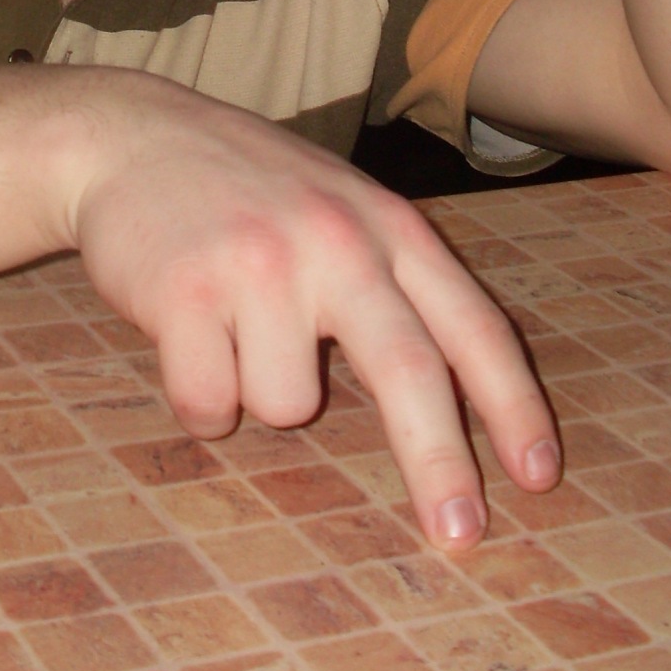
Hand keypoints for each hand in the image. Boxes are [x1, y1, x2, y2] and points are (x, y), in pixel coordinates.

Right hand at [64, 72, 560, 549]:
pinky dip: (198, 396)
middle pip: (409, 370)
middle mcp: (335, 238)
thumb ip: (395, 277)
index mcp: (387, 224)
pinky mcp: (186, 289)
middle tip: (460, 534)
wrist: (132, 135)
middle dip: (439, 463)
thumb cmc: (248, 187)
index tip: (539, 474)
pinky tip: (184, 332)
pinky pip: (209, 404)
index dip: (511, 404)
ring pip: (286, 405)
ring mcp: (260, 262)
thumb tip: (461, 397)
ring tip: (232, 328)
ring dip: (257, 392)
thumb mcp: (342, 206)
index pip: (470, 323)